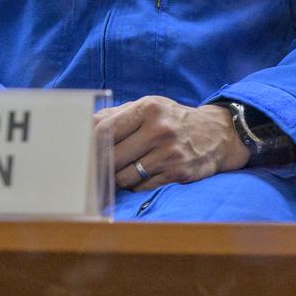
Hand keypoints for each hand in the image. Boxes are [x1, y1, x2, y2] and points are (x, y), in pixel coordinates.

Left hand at [95, 96, 248, 191]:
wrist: (218, 134)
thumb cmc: (174, 120)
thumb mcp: (150, 107)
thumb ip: (117, 115)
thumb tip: (82, 126)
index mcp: (149, 108)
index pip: (105, 129)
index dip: (87, 144)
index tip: (77, 153)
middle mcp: (160, 129)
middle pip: (111, 156)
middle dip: (99, 166)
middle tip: (90, 170)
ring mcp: (170, 153)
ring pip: (123, 176)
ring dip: (116, 178)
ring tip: (118, 173)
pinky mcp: (178, 173)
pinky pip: (141, 187)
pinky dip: (135, 185)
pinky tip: (140, 177)